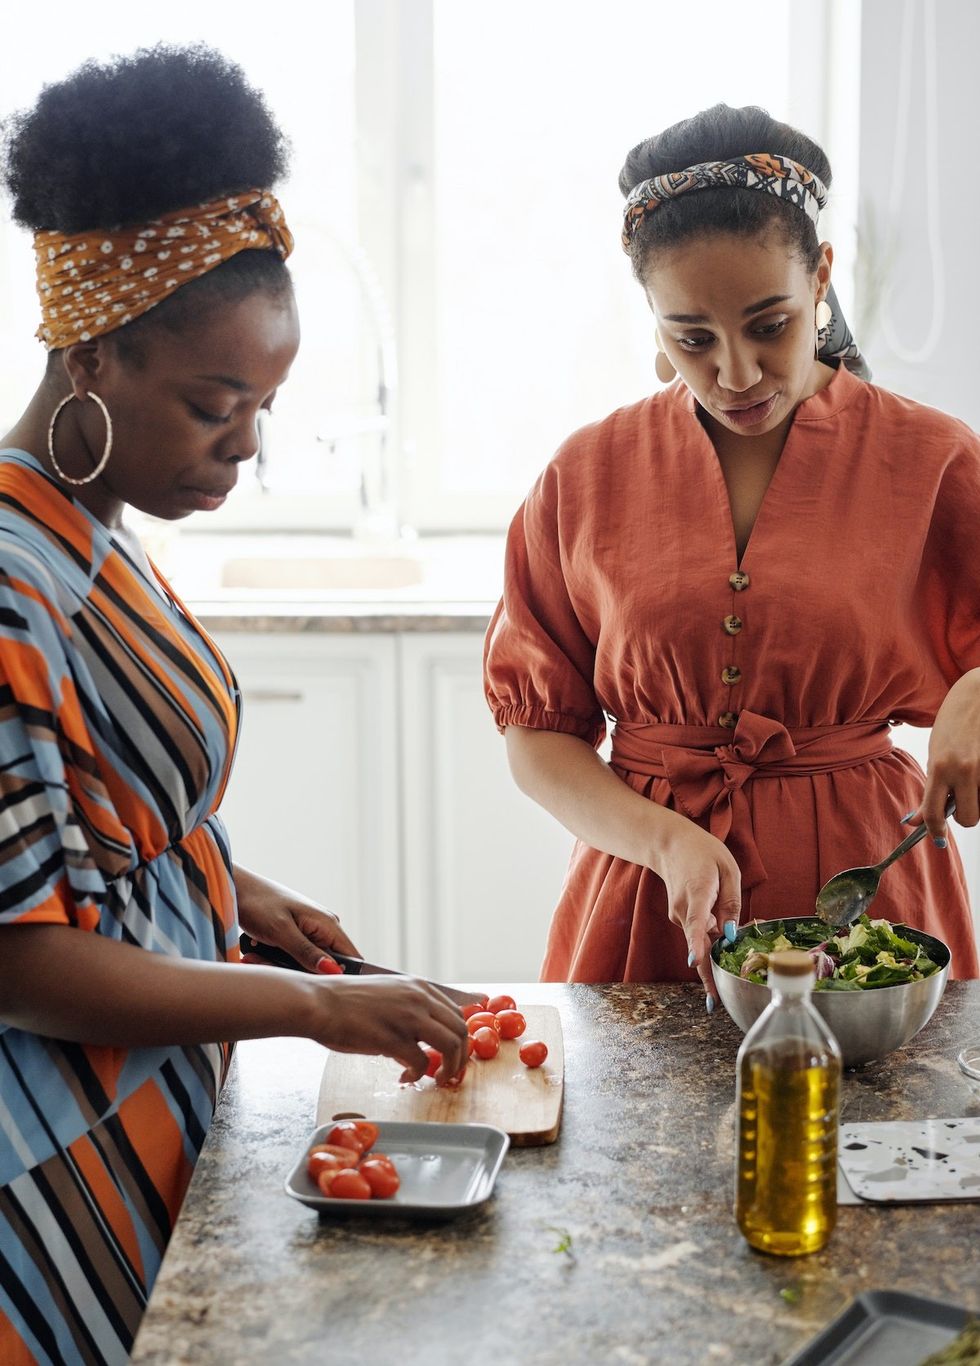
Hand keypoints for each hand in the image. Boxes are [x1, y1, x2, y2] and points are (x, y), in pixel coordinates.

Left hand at [234, 864, 359, 972]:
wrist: (237, 888)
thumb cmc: (259, 903)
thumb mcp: (282, 931)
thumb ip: (307, 953)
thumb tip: (333, 972)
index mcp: (328, 924)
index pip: (352, 959)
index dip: (338, 976)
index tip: (312, 985)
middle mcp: (324, 928)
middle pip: (324, 966)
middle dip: (297, 972)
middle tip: (268, 964)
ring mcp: (310, 932)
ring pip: (305, 964)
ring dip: (280, 966)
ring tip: (256, 956)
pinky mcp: (297, 935)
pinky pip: (293, 957)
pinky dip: (274, 959)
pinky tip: (256, 953)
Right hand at [309, 975, 468, 1083]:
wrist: (318, 1002)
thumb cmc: (344, 1003)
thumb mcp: (387, 998)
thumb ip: (409, 1015)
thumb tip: (419, 1043)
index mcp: (418, 986)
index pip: (456, 1013)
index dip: (459, 1038)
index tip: (454, 1054)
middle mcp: (419, 997)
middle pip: (460, 1030)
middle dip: (460, 1056)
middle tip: (450, 1072)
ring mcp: (408, 1016)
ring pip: (451, 1044)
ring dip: (449, 1067)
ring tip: (438, 1079)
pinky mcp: (394, 1037)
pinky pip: (421, 1062)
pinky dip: (418, 1074)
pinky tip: (406, 1077)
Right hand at [652, 813, 741, 1001]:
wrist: (670, 844)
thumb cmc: (703, 853)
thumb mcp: (728, 870)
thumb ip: (731, 903)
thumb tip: (730, 935)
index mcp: (696, 895)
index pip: (695, 926)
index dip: (697, 948)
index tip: (696, 967)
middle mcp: (682, 911)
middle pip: (698, 948)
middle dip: (709, 974)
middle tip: (716, 1004)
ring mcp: (678, 916)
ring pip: (701, 942)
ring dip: (718, 952)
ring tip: (736, 958)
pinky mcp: (680, 919)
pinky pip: (699, 935)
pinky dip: (712, 939)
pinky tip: (722, 932)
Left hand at [910, 669, 979, 842]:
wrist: (978, 694)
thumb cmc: (953, 722)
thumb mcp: (935, 753)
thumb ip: (929, 787)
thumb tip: (914, 820)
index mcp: (941, 765)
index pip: (933, 812)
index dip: (933, 830)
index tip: (936, 839)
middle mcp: (964, 769)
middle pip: (967, 818)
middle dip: (962, 816)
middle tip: (957, 800)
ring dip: (975, 799)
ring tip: (969, 773)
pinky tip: (978, 765)